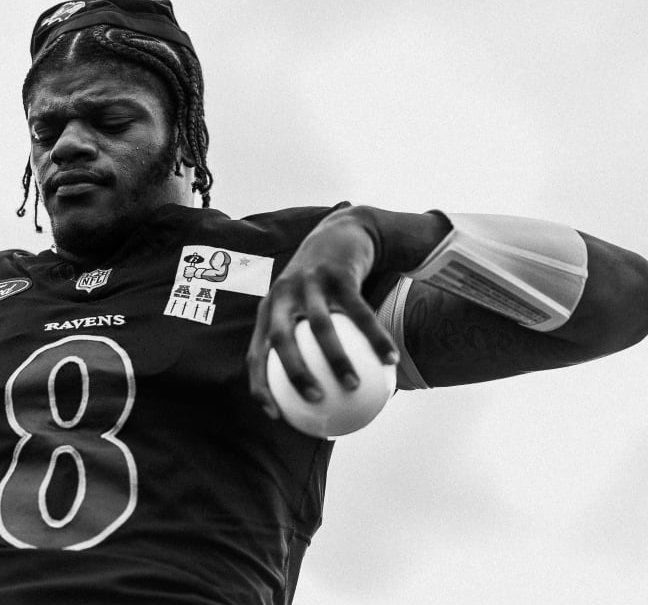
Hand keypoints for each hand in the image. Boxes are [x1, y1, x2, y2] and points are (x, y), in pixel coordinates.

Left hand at [246, 207, 399, 418]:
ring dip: (336, 359)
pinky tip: (390, 360)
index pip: (256, 352)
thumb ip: (311, 347)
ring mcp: (309, 282)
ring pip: (320, 326)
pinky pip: (359, 312)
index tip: (274, 414)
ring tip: (353, 386)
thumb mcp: (307, 309)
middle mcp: (283, 295)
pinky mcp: (338, 274)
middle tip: (314, 401)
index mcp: (269, 310)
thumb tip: (331, 399)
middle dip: (294, 373)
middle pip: (281, 339)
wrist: (340, 233)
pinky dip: (374, 337)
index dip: (259, 384)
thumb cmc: (322, 286)